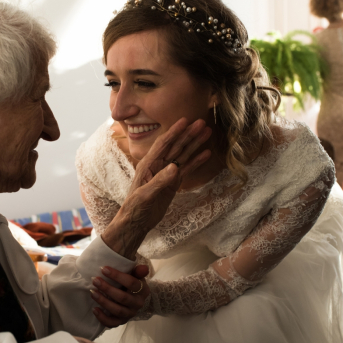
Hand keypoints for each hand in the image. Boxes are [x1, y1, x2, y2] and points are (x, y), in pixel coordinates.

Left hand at [91, 265, 150, 327]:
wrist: (135, 299)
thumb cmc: (132, 284)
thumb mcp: (136, 276)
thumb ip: (138, 271)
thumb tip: (143, 267)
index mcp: (142, 290)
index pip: (131, 283)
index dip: (117, 276)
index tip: (103, 269)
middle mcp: (138, 304)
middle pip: (123, 298)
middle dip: (107, 289)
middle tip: (95, 280)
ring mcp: (130, 314)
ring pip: (117, 310)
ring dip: (103, 302)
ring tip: (92, 293)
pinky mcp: (122, 321)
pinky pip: (112, 323)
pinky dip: (103, 318)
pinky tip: (94, 309)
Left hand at [102, 118, 210, 258]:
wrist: (136, 222)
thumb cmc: (135, 208)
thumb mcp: (146, 195)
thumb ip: (160, 181)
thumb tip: (175, 167)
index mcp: (148, 164)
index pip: (163, 144)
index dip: (174, 132)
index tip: (185, 120)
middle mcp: (158, 165)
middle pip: (176, 146)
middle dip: (188, 134)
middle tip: (202, 123)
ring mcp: (166, 174)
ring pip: (182, 155)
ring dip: (194, 144)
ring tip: (207, 133)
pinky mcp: (173, 183)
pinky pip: (186, 169)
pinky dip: (196, 161)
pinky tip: (206, 154)